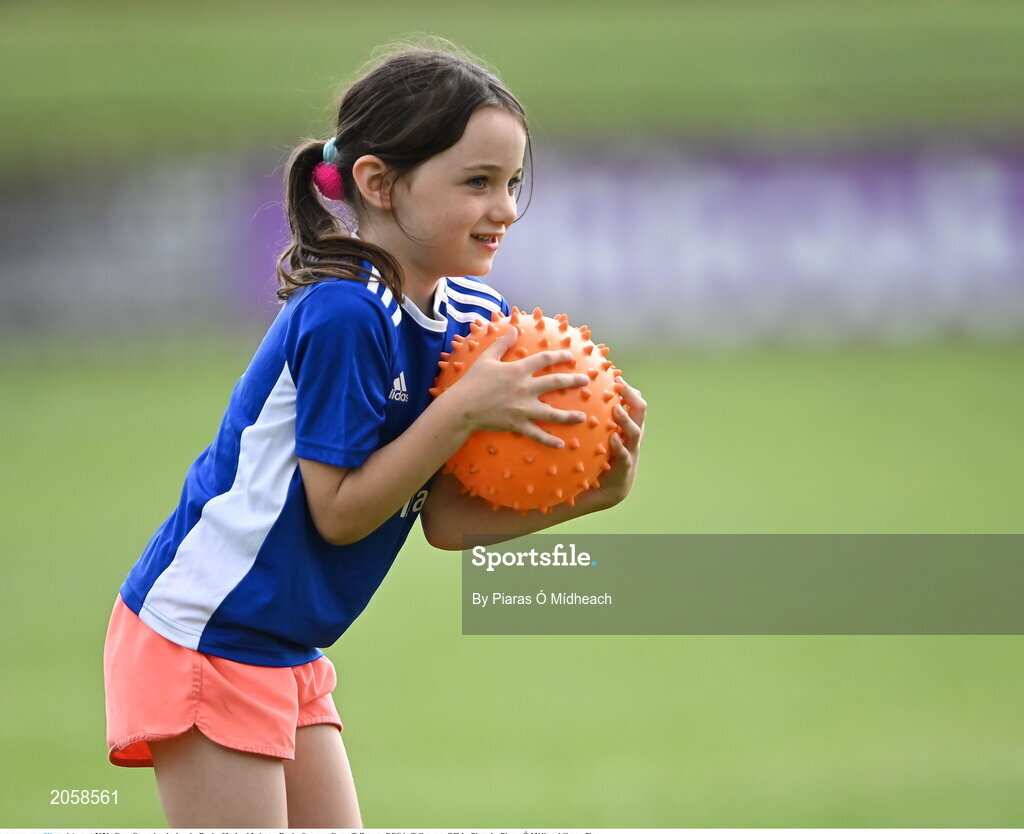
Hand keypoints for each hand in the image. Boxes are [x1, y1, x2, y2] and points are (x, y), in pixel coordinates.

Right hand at [448, 328, 589, 447]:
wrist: (462, 407)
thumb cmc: (472, 382)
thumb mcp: (486, 358)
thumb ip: (501, 343)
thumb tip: (513, 329)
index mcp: (518, 370)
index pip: (544, 359)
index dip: (559, 356)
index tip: (570, 357)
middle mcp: (525, 388)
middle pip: (555, 383)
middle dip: (573, 381)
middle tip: (586, 380)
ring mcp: (523, 408)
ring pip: (552, 413)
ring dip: (569, 416)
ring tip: (583, 417)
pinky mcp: (518, 424)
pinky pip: (537, 434)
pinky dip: (549, 441)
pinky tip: (561, 445)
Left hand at [588, 378, 646, 509]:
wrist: (606, 490)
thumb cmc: (598, 457)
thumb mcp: (596, 435)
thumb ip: (590, 418)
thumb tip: (569, 397)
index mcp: (626, 425)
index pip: (633, 401)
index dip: (628, 387)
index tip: (615, 374)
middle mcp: (632, 435)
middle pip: (640, 410)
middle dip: (632, 396)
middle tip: (620, 384)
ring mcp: (630, 450)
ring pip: (635, 431)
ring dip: (626, 419)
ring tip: (617, 409)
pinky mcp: (624, 466)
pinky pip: (624, 455)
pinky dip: (619, 446)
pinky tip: (613, 439)